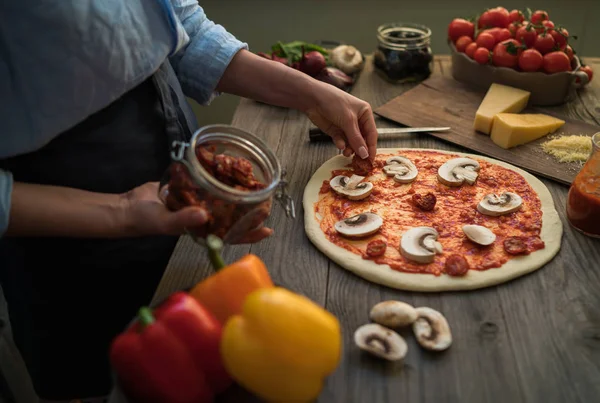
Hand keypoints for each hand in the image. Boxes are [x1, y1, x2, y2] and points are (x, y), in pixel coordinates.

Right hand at [121, 182, 271, 243]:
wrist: (128, 206)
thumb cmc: (145, 219)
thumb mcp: (164, 221)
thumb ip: (182, 219)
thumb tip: (203, 216)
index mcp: (202, 229)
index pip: (231, 234)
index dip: (250, 233)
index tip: (268, 229)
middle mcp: (204, 217)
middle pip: (233, 216)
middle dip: (250, 211)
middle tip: (268, 201)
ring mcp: (199, 202)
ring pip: (223, 200)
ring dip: (238, 193)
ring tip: (255, 183)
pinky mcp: (191, 188)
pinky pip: (209, 184)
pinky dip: (219, 178)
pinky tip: (230, 168)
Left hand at [304, 82, 377, 159]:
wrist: (313, 99)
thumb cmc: (334, 102)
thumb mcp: (348, 121)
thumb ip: (356, 139)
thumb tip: (365, 154)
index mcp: (365, 113)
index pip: (372, 133)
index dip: (371, 147)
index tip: (370, 160)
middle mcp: (357, 120)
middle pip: (362, 139)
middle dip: (359, 149)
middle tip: (357, 160)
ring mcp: (346, 126)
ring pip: (351, 142)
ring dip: (350, 148)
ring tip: (346, 153)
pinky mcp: (336, 130)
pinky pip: (341, 140)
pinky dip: (341, 144)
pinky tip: (339, 144)